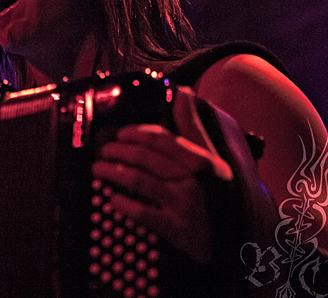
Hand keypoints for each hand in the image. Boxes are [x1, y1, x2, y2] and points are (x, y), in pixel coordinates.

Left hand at [91, 118, 215, 262]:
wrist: (229, 236)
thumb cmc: (213, 191)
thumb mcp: (209, 157)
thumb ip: (191, 125)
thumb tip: (183, 91)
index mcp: (199, 160)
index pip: (161, 139)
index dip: (135, 134)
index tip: (120, 134)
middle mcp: (190, 179)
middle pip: (145, 158)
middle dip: (118, 152)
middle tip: (104, 151)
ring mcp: (182, 204)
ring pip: (139, 180)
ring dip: (112, 172)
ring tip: (99, 169)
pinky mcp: (174, 228)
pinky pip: (141, 212)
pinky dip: (122, 203)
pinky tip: (112, 198)